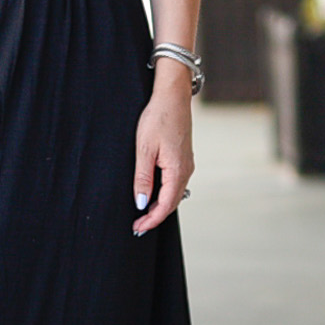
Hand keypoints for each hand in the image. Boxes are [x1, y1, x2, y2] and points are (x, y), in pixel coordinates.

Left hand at [132, 66, 193, 234]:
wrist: (172, 96)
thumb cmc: (158, 118)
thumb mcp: (144, 149)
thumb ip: (143, 178)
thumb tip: (141, 203)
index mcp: (177, 171)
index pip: (165, 205)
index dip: (151, 220)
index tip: (137, 228)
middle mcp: (186, 171)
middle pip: (171, 203)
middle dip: (154, 216)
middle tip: (137, 226)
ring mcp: (186, 165)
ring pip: (174, 194)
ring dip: (159, 206)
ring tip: (142, 214)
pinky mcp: (183, 159)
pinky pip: (175, 184)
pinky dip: (164, 194)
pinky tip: (152, 194)